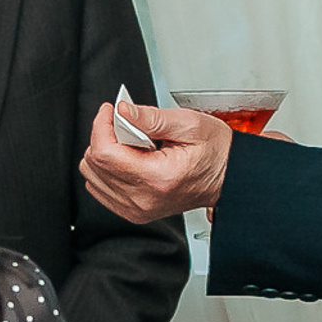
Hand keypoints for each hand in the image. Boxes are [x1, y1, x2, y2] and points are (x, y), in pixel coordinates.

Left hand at [79, 100, 235, 222]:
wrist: (228, 178)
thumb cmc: (215, 153)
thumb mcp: (190, 124)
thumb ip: (152, 118)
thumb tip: (122, 111)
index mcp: (157, 178)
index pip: (105, 153)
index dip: (101, 125)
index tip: (110, 111)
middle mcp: (143, 198)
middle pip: (95, 164)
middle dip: (106, 137)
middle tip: (130, 127)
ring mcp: (136, 208)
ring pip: (92, 176)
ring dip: (106, 153)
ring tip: (133, 145)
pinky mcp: (132, 211)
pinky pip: (100, 187)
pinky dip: (108, 169)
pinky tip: (130, 159)